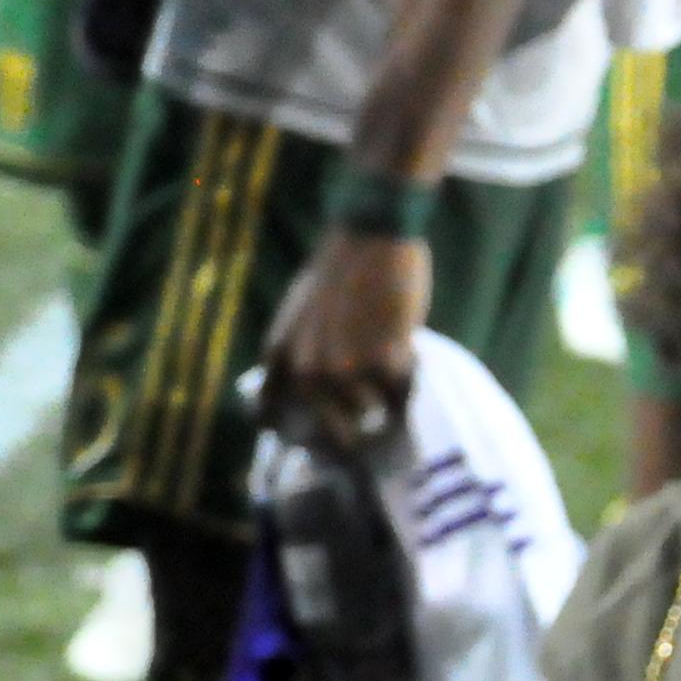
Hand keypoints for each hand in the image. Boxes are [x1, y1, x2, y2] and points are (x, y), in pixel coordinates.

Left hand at [260, 225, 426, 449]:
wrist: (369, 238)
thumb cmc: (339, 272)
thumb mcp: (299, 316)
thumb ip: (300, 356)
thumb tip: (310, 399)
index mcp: (279, 356)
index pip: (270, 417)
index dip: (295, 435)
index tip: (316, 442)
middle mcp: (306, 372)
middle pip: (336, 432)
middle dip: (359, 428)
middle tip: (377, 424)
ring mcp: (344, 371)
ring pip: (374, 412)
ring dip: (388, 392)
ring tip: (391, 358)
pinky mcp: (382, 363)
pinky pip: (402, 395)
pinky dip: (410, 378)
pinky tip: (407, 349)